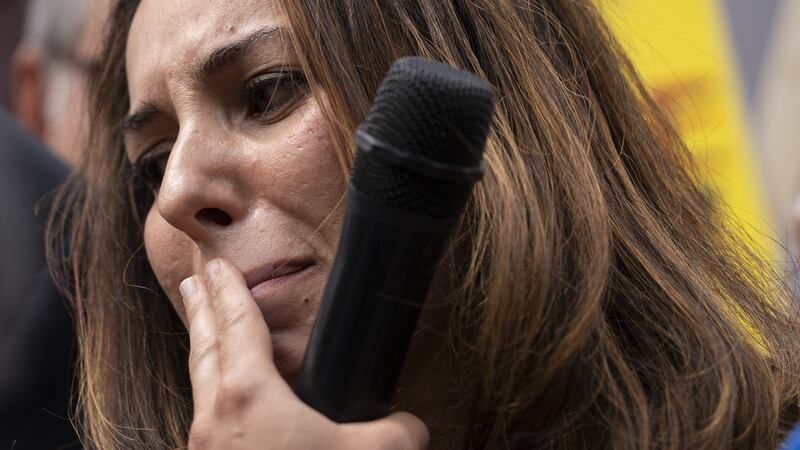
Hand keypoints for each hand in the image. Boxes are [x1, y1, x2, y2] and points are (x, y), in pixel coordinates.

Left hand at [178, 258, 428, 449]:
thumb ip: (398, 433)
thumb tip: (411, 427)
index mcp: (249, 397)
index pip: (238, 326)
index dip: (232, 292)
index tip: (219, 268)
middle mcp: (215, 419)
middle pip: (204, 348)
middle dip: (202, 311)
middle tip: (196, 284)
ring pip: (199, 385)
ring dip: (201, 351)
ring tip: (201, 333)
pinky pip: (207, 420)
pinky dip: (213, 396)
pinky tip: (225, 408)